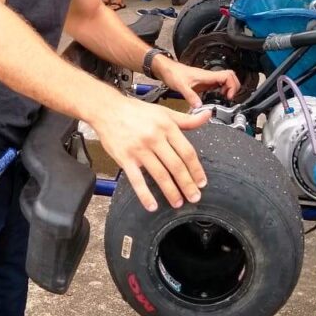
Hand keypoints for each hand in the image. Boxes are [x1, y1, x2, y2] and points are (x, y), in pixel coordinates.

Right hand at [87, 95, 209, 211]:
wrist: (107, 109)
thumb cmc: (136, 111)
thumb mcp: (164, 112)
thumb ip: (187, 119)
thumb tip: (207, 115)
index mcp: (167, 127)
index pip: (187, 151)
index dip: (196, 169)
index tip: (202, 182)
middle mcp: (154, 138)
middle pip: (176, 165)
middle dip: (187, 184)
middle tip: (194, 197)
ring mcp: (139, 149)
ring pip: (159, 174)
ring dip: (171, 192)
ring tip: (178, 203)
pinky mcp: (124, 158)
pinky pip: (137, 180)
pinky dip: (145, 195)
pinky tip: (152, 205)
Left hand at [151, 57, 239, 108]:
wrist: (166, 69)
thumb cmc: (172, 73)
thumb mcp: (181, 86)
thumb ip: (191, 96)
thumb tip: (199, 106)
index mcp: (206, 76)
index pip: (228, 76)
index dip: (232, 86)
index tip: (229, 96)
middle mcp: (208, 76)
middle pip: (230, 77)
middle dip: (234, 87)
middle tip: (228, 98)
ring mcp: (207, 79)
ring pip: (225, 80)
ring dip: (228, 89)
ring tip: (224, 98)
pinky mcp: (203, 82)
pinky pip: (217, 85)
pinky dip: (221, 90)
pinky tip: (216, 97)